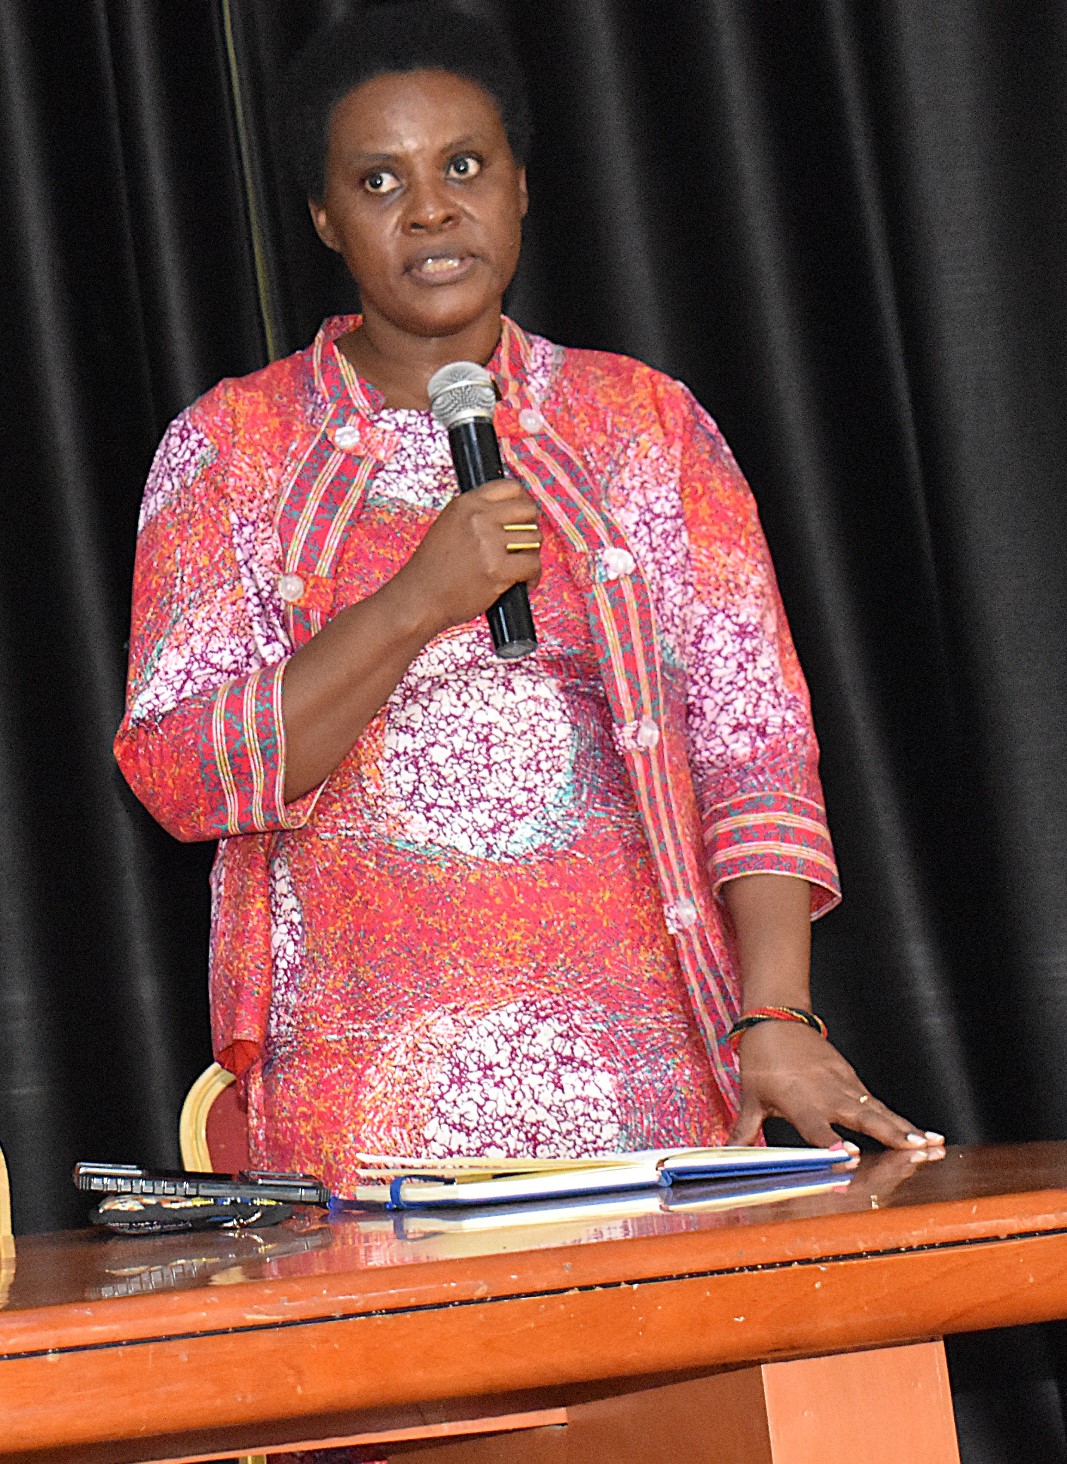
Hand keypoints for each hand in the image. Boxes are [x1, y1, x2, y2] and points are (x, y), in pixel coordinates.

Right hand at [395, 478, 540, 635]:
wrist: (418, 599)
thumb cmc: (432, 570)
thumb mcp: (448, 526)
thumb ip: (476, 516)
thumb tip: (512, 516)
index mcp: (465, 504)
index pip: (510, 487)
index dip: (524, 501)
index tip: (526, 517)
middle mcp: (478, 518)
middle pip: (528, 510)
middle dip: (531, 528)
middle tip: (525, 546)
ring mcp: (488, 543)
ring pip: (534, 538)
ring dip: (532, 555)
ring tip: (521, 569)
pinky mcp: (497, 569)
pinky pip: (533, 565)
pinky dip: (533, 577)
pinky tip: (523, 584)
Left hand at [728, 1020, 944, 1153]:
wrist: (776, 1018)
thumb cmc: (761, 1060)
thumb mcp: (749, 1096)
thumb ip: (743, 1130)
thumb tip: (723, 1156)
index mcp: (798, 1100)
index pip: (816, 1126)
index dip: (831, 1142)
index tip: (851, 1155)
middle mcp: (826, 1094)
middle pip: (860, 1118)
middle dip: (889, 1135)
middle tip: (915, 1150)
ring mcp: (844, 1086)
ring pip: (879, 1112)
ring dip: (906, 1129)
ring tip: (933, 1146)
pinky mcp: (853, 1082)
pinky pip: (879, 1106)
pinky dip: (903, 1121)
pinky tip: (926, 1136)